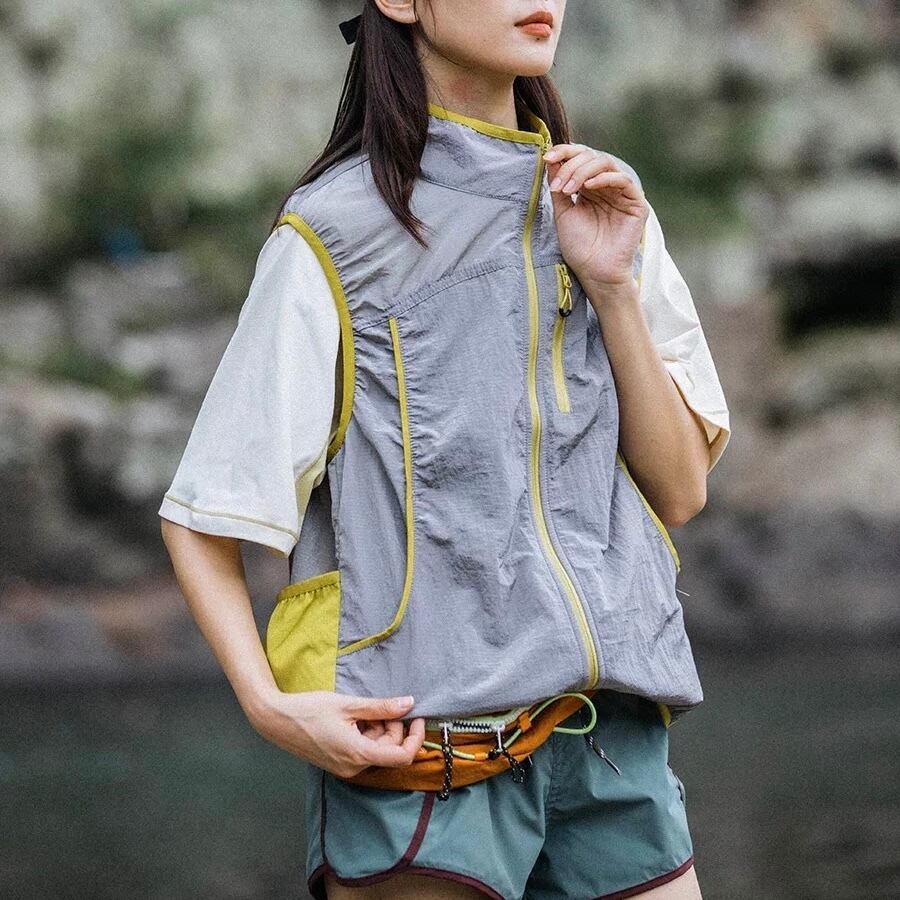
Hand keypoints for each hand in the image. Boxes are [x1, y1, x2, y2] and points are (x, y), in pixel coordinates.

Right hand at [247, 689, 425, 778]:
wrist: (276, 720)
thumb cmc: (310, 710)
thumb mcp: (349, 705)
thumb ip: (382, 707)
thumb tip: (409, 704)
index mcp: (358, 754)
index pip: (401, 756)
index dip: (415, 738)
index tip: (416, 718)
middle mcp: (353, 768)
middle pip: (389, 751)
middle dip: (391, 727)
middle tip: (377, 707)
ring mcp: (344, 769)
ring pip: (376, 751)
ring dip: (377, 730)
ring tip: (360, 711)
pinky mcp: (338, 764)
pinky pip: (362, 752)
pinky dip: (365, 736)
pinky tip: (353, 720)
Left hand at [543, 143, 648, 294]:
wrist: (594, 272)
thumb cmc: (579, 247)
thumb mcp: (563, 212)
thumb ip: (559, 185)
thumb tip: (550, 158)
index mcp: (590, 187)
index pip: (580, 158)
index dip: (564, 153)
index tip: (546, 157)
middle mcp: (607, 186)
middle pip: (591, 157)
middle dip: (570, 165)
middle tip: (558, 185)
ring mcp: (622, 193)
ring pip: (606, 164)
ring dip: (583, 171)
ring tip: (568, 190)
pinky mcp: (636, 203)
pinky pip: (623, 181)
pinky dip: (605, 178)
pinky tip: (589, 187)